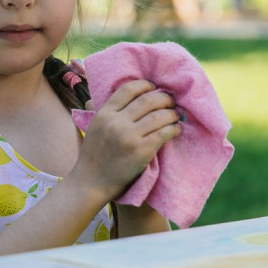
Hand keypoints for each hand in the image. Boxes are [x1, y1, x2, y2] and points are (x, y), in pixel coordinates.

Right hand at [74, 79, 180, 200]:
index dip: (145, 85)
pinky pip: (163, 134)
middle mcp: (116, 122)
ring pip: (158, 116)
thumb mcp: (93, 126)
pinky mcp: (141, 151)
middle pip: (147, 100)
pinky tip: (176, 129)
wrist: (91, 181)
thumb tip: (114, 92)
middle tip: (171, 101)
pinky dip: (173, 129)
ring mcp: (129, 137)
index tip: (154, 87)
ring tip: (175, 114)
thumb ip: (101, 109)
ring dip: (171, 113)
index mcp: (104, 113)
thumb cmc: (94, 154)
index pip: (128, 90)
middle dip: (163, 98)